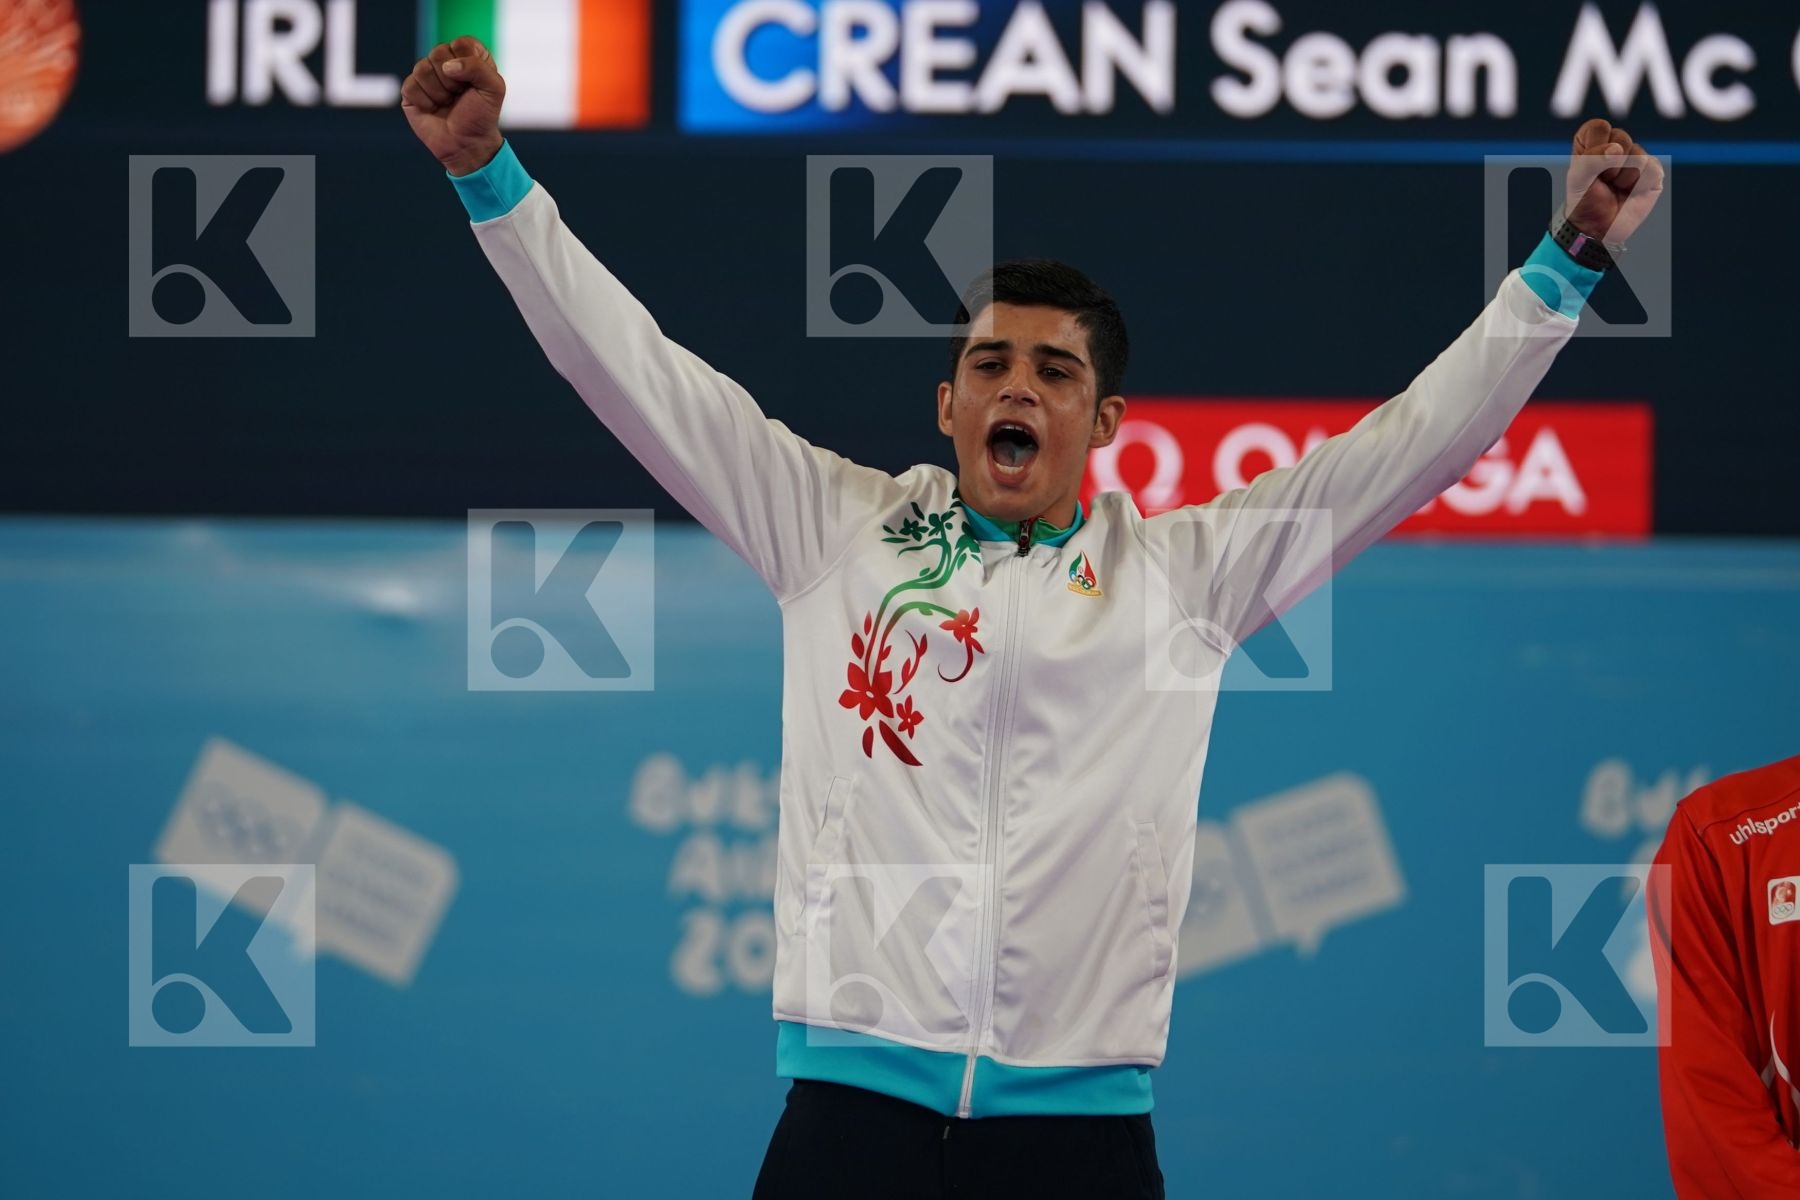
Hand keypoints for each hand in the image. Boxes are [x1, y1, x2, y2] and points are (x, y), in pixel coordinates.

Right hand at [401, 36, 505, 176]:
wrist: (467, 144)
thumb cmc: (482, 116)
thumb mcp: (494, 89)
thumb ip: (478, 67)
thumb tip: (447, 66)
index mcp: (467, 55)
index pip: (461, 43)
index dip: (467, 64)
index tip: (474, 83)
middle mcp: (445, 61)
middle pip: (438, 52)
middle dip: (452, 80)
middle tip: (459, 95)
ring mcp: (426, 75)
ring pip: (422, 68)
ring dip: (439, 92)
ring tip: (447, 103)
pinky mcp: (411, 90)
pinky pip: (411, 85)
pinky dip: (425, 101)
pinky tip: (433, 108)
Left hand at [1564, 118, 1664, 245]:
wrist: (1598, 227)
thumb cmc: (1584, 200)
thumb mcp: (1577, 178)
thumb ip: (1591, 158)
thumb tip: (1617, 150)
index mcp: (1595, 142)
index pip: (1598, 127)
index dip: (1593, 147)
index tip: (1587, 165)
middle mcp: (1617, 146)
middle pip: (1620, 137)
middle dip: (1608, 164)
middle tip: (1603, 179)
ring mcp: (1637, 158)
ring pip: (1636, 156)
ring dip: (1622, 177)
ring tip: (1616, 187)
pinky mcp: (1653, 172)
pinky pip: (1650, 169)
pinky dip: (1638, 185)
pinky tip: (1631, 192)